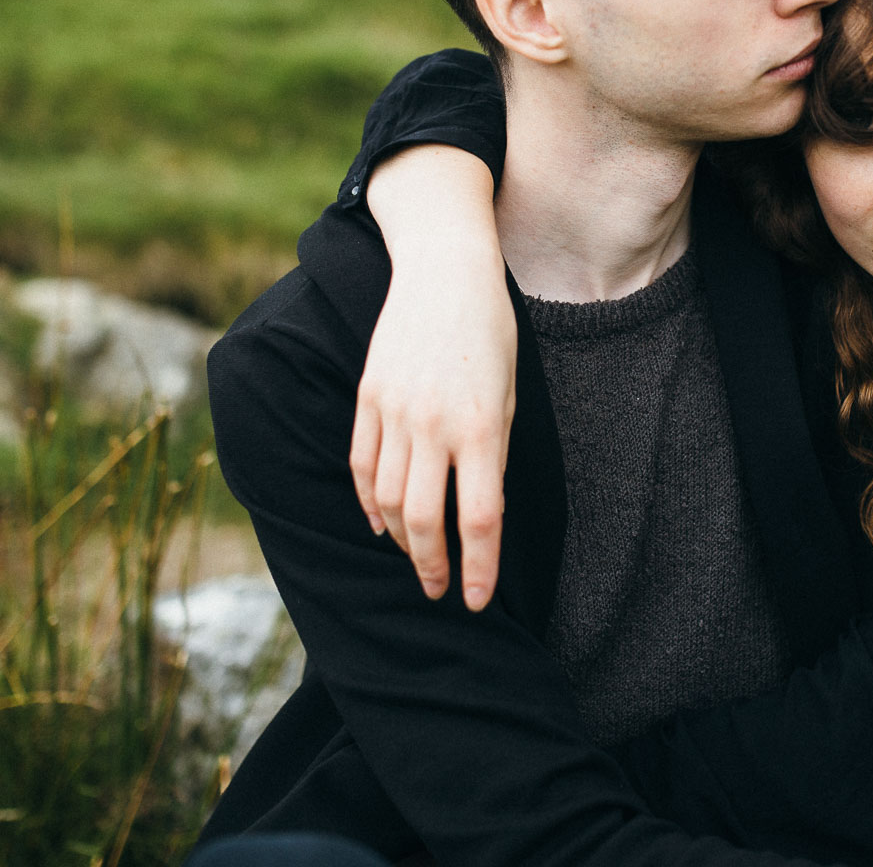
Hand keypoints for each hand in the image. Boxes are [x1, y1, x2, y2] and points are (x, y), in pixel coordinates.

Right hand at [354, 145, 516, 610]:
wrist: (445, 272)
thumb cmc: (492, 333)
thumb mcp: (511, 393)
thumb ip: (493, 454)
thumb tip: (476, 512)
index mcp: (482, 426)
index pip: (480, 518)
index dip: (478, 568)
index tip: (475, 600)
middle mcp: (434, 424)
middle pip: (424, 519)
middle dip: (432, 566)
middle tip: (441, 591)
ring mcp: (394, 410)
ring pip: (385, 499)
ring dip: (400, 539)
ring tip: (416, 559)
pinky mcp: (368, 397)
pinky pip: (361, 464)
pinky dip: (368, 502)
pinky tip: (380, 523)